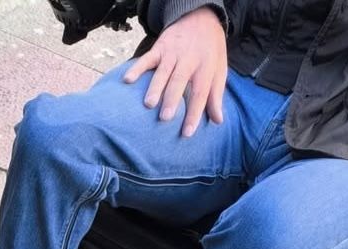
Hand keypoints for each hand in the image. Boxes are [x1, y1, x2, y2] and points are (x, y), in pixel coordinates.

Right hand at [124, 7, 227, 137]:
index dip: (194, 113)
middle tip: (165, 118)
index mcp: (206, 67)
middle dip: (172, 99)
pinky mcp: (159, 48)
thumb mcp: (220, 69)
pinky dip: (137, 68)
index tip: (187, 133)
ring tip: (148, 104)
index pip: (200, 92)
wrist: (200, 17)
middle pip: (180, 81)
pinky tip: (127, 80)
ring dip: (155, 87)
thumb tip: (218, 120)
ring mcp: (173, 53)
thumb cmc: (210, 49)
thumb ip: (216, 94)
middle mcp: (189, 60)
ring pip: (163, 72)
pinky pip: (147, 59)